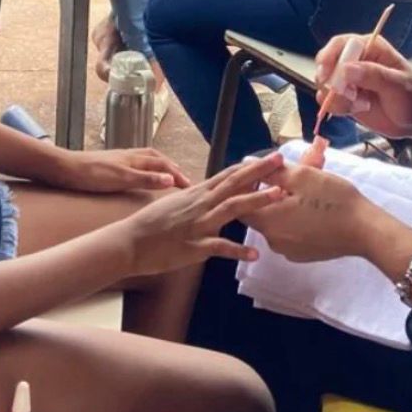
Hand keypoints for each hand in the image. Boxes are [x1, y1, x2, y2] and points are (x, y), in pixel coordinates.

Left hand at [45, 147, 191, 194]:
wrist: (64, 169)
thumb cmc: (92, 174)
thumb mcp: (122, 179)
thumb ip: (146, 179)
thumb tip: (172, 179)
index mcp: (135, 158)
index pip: (164, 164)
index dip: (178, 174)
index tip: (191, 185)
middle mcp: (129, 156)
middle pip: (157, 158)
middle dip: (171, 167)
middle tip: (183, 179)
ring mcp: (119, 160)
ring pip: (145, 161)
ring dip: (159, 167)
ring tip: (166, 177)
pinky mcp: (110, 166)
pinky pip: (135, 166)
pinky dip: (145, 170)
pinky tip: (140, 179)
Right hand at [120, 153, 286, 275]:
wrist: (130, 241)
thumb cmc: (151, 223)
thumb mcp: (176, 203)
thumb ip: (196, 198)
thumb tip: (211, 192)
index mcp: (197, 193)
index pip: (228, 175)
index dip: (250, 166)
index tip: (268, 157)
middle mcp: (201, 204)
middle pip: (235, 183)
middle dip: (259, 171)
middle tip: (281, 160)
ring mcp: (199, 224)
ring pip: (232, 208)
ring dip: (257, 200)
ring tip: (279, 196)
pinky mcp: (194, 245)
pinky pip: (219, 247)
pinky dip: (237, 250)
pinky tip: (254, 253)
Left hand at [241, 163, 378, 263]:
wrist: (364, 230)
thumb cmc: (332, 199)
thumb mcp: (301, 176)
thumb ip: (272, 172)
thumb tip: (252, 167)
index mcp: (267, 222)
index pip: (241, 204)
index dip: (245, 186)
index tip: (259, 172)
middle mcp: (273, 241)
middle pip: (258, 214)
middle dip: (266, 193)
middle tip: (284, 175)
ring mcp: (288, 251)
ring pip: (275, 223)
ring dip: (281, 205)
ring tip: (300, 188)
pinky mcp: (303, 255)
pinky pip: (289, 233)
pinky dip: (293, 219)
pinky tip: (309, 207)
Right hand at [315, 34, 411, 139]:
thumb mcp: (397, 85)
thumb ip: (373, 75)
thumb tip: (346, 69)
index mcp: (370, 48)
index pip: (341, 44)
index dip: (329, 56)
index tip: (325, 74)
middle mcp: (356, 61)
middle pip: (327, 64)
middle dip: (331, 82)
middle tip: (347, 95)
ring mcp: (348, 81)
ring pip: (325, 85)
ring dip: (337, 97)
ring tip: (360, 104)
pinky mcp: (345, 98)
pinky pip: (329, 101)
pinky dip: (338, 107)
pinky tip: (356, 110)